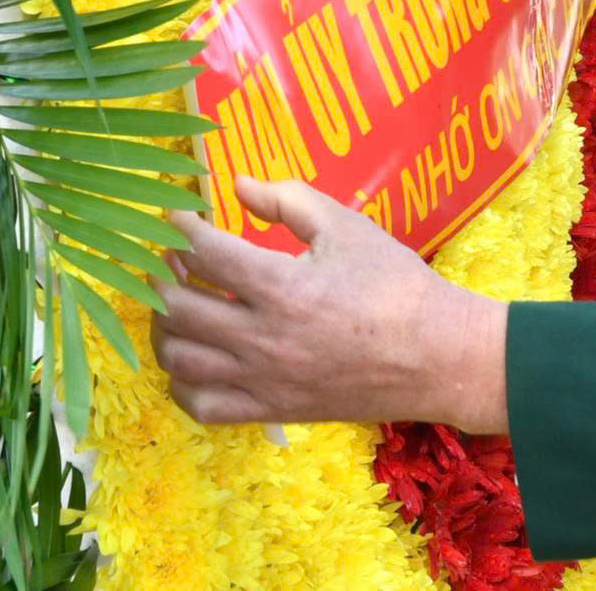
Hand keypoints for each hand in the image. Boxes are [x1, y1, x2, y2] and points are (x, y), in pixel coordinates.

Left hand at [152, 177, 508, 434]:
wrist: (436, 356)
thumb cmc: (395, 284)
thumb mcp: (346, 226)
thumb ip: (288, 199)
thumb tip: (238, 186)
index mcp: (281, 286)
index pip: (201, 251)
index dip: (178, 226)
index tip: (175, 213)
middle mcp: (262, 338)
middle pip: (174, 308)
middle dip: (159, 276)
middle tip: (170, 257)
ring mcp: (263, 380)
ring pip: (177, 360)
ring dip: (164, 326)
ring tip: (178, 302)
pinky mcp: (271, 410)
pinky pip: (201, 406)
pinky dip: (181, 382)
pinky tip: (195, 354)